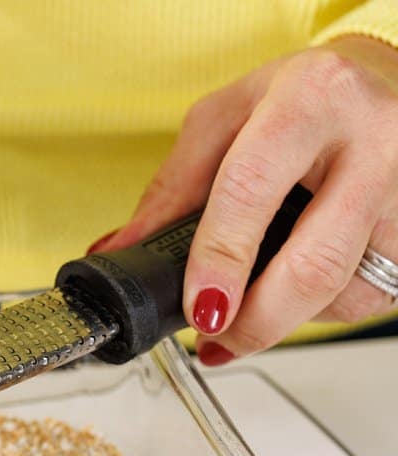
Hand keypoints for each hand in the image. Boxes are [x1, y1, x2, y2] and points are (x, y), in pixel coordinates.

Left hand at [94, 35, 397, 365]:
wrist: (381, 81)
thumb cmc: (302, 99)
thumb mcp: (223, 121)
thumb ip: (172, 189)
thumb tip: (121, 251)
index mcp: (309, 103)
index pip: (251, 193)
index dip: (219, 262)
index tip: (200, 310)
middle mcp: (374, 143)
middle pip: (313, 264)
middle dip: (255, 321)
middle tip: (217, 336)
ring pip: (347, 292)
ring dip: (290, 319)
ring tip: (257, 305)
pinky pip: (374, 295)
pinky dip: (328, 309)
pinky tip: (303, 291)